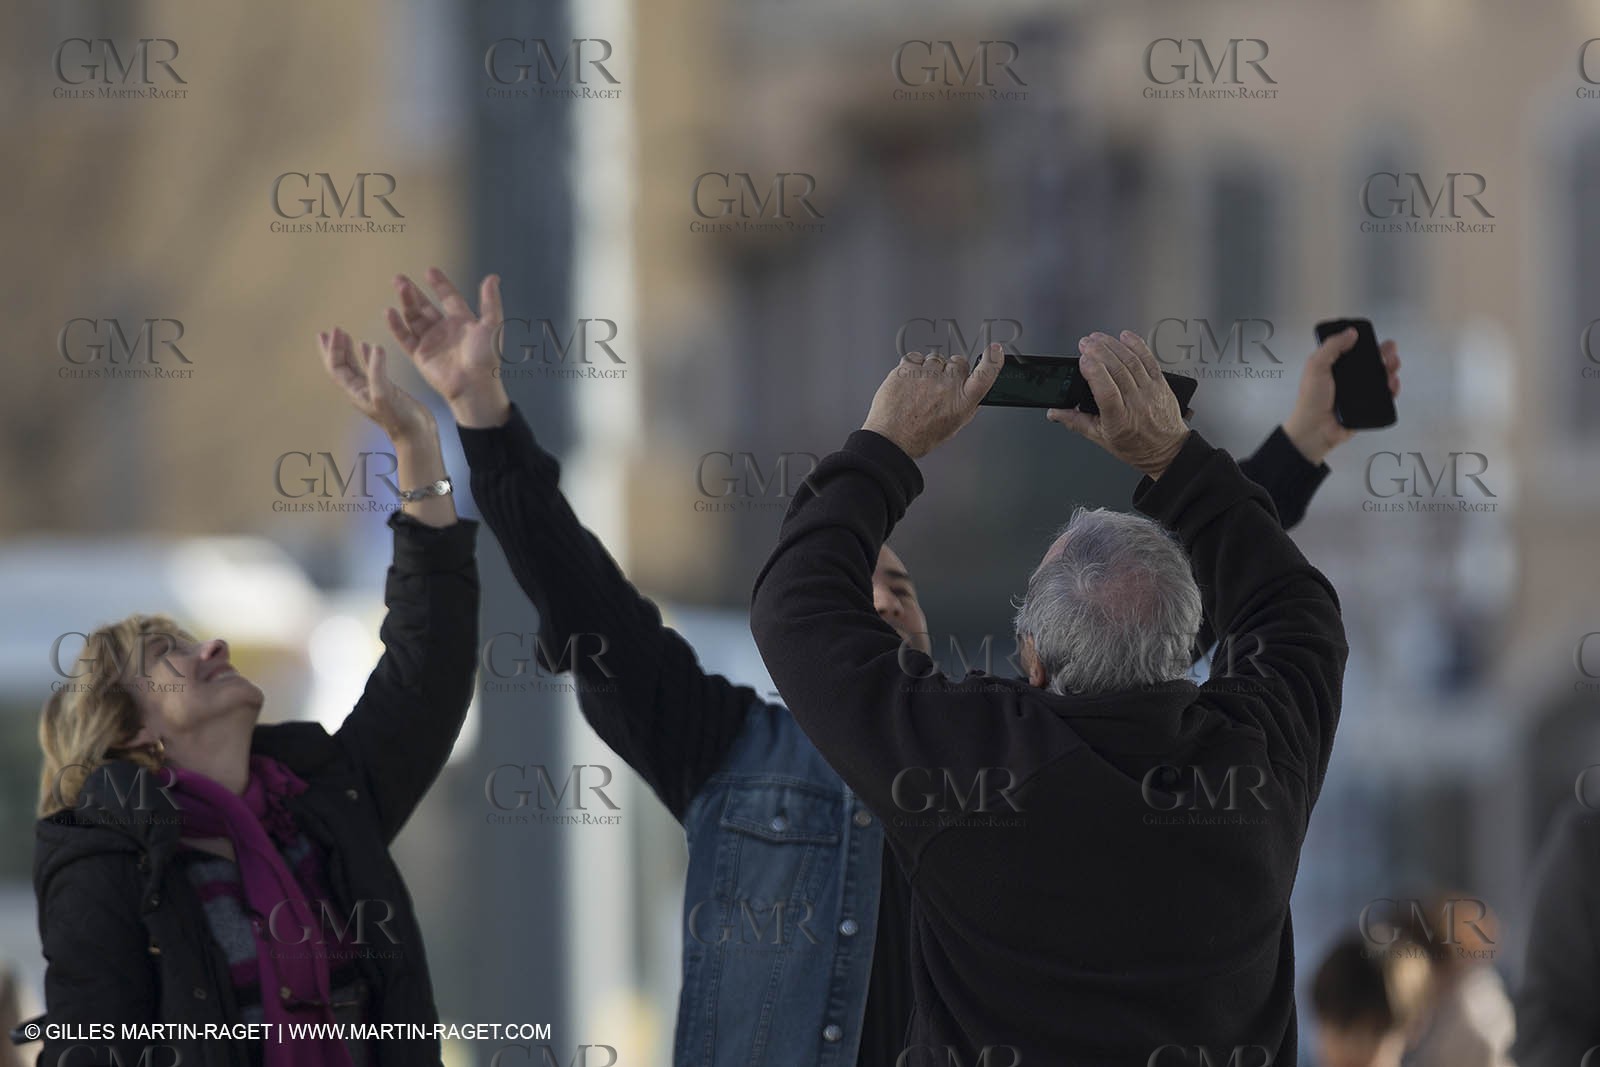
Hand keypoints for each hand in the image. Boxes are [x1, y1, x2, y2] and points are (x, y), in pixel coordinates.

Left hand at [318, 328, 436, 445]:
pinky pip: (370, 368)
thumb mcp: (385, 393)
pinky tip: (367, 346)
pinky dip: (366, 356)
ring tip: (342, 335)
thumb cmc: (400, 419)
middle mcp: (359, 390)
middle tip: (327, 331)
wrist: (416, 435)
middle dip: (333, 348)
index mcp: (355, 392)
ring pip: (353, 366)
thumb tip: (373, 346)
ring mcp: (371, 389)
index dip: (333, 349)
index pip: (337, 367)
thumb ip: (377, 370)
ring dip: (346, 350)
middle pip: (339, 366)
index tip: (335, 330)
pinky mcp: (384, 389)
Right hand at [386, 267, 508, 427]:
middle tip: (399, 278)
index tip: (429, 270)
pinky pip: (405, 337)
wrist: (474, 385)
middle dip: (412, 292)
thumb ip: (490, 301)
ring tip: (399, 286)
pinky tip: (389, 311)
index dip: (440, 284)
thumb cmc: (486, 357)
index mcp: (463, 322)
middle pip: (425, 306)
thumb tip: (493, 277)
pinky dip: (396, 325)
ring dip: (405, 303)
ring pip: (413, 318)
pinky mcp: (420, 355)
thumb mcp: (492, 325)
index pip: (449, 298)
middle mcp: (445, 330)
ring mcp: (431, 342)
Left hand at [861, 344, 1002, 459]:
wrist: (890, 439)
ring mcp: (927, 374)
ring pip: (935, 359)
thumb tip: (971, 393)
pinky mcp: (908, 368)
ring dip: (930, 369)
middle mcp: (947, 385)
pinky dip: (912, 367)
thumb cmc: (918, 436)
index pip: (985, 375)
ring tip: (919, 389)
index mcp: (962, 401)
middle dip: (950, 371)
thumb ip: (964, 406)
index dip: (993, 360)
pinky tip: (909, 383)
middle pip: (958, 362)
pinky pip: (915, 357)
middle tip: (937, 386)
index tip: (996, 351)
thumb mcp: (952, 426)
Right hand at [1048, 331, 1189, 478]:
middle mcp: (1136, 404)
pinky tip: (1125, 337)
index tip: (1083, 361)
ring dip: (1113, 345)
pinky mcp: (1160, 383)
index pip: (1107, 392)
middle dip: (1099, 352)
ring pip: (1131, 362)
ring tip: (1098, 338)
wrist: (1166, 449)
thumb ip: (1076, 422)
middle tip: (1085, 343)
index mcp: (1119, 420)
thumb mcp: (1101, 438)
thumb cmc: (1136, 446)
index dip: (1094, 373)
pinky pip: (1149, 359)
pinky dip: (1137, 345)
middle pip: (1117, 371)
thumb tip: (1055, 413)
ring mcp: (1150, 391)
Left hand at [1281, 329, 1400, 464]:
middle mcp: (1348, 378)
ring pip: (1381, 376)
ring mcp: (1359, 392)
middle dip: (1384, 353)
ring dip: (1391, 368)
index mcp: (1334, 366)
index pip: (1353, 349)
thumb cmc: (1310, 400)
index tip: (1373, 337)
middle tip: (1390, 350)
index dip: (1364, 342)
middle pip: (1372, 361)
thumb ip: (1332, 347)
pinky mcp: (1368, 406)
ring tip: (1393, 365)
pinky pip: (1385, 395)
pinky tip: (1392, 382)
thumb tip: (1350, 332)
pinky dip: (1392, 388)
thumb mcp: (1316, 366)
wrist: (1316, 430)